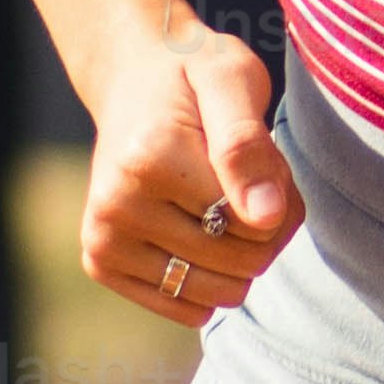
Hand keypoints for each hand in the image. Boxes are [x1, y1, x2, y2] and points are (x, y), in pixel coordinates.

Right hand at [77, 15, 297, 331]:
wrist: (130, 80)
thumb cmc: (192, 75)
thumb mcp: (232, 79)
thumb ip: (248, 145)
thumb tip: (265, 217)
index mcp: (150, 160)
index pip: (259, 223)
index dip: (282, 195)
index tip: (263, 158)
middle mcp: (116, 206)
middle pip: (244, 262)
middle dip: (266, 227)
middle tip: (247, 182)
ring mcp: (104, 240)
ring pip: (221, 292)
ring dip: (242, 256)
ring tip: (223, 204)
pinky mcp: (101, 262)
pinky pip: (187, 308)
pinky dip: (210, 279)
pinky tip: (199, 233)